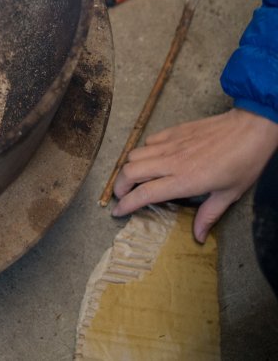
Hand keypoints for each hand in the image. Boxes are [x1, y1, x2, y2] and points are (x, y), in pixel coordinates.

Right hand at [112, 108, 277, 242]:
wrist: (249, 129)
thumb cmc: (243, 163)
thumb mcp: (229, 194)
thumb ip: (208, 215)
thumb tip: (199, 237)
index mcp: (185, 181)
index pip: (145, 194)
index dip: (126, 204)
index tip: (118, 212)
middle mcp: (171, 162)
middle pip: (129, 171)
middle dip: (119, 186)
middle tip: (123, 195)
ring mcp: (170, 144)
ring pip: (134, 155)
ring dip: (130, 168)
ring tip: (136, 178)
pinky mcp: (172, 131)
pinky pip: (148, 141)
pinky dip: (144, 151)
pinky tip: (154, 158)